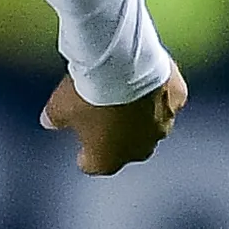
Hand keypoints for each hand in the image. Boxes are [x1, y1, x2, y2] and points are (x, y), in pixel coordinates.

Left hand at [43, 67, 185, 172]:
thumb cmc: (86, 92)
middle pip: (128, 149)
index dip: (86, 156)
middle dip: (117, 137)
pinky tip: (148, 80)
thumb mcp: (58, 108)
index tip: (82, 149)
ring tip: (127, 96)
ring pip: (152, 126)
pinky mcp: (179, 100)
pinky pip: (168, 100)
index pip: (94, 165)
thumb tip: (48, 122)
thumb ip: (54, 119)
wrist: (121, 63)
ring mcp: (164, 125)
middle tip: (105, 118)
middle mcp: (140, 149)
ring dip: (141, 117)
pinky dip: (159, 93)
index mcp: (107, 160)